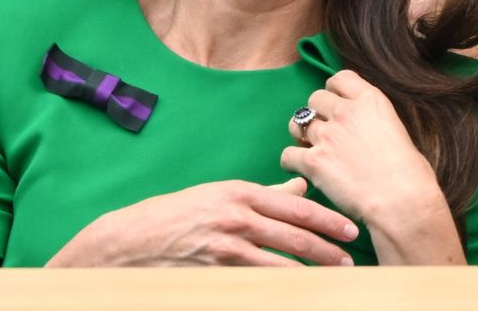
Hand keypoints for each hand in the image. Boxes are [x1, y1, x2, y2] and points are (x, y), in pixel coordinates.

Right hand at [46, 178, 357, 266]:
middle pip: (293, 236)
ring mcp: (225, 247)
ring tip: (333, 279)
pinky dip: (279, 288)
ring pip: (279, 263)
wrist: (126, 242)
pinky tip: (296, 292)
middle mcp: (235, 217)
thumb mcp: (218, 194)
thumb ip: (263, 193)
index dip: (325, 219)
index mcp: (239, 193)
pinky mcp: (215, 273)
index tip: (349, 228)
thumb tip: (301, 185)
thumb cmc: (174, 215)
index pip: (294, 206)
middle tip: (351, 257)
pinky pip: (256, 283)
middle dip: (327, 249)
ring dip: (310, 273)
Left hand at [282, 70, 463, 263]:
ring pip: (296, 124)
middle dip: (317, 113)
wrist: (401, 201)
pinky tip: (302, 171)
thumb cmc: (410, 174)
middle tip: (324, 132)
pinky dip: (292, 163)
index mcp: (371, 100)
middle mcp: (346, 112)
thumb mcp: (399, 132)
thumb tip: (368, 133)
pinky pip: (287, 155)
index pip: (340, 78)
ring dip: (301, 135)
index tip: (335, 104)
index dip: (334, 91)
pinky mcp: (313, 162)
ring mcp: (327, 135)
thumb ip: (376, 123)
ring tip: (310, 149)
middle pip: (315, 98)